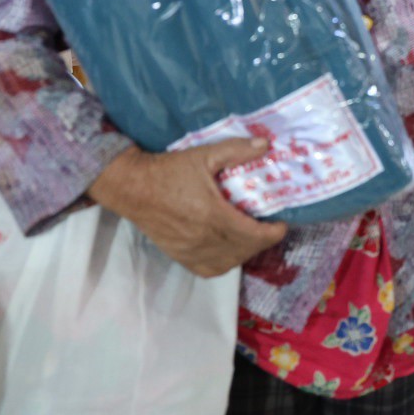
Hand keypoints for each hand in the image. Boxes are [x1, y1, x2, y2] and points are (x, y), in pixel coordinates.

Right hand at [88, 138, 287, 276]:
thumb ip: (237, 151)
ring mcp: (191, 251)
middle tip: (268, 227)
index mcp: (214, 215)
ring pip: (228, 263)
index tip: (281, 224)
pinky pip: (209, 269)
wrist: (132, 187)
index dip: (273, 233)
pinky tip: (228, 251)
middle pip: (244, 250)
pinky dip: (223, 263)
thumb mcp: (204, 155)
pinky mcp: (180, 256)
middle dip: (262, 241)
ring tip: (250, 237)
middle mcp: (204, 239)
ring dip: (244, 253)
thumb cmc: (169, 170)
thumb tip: (265, 144)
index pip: (254, 235)